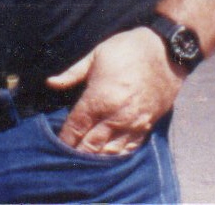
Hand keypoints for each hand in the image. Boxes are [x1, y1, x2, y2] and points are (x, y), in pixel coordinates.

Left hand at [45, 27, 183, 155]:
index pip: (77, 126)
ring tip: (83, 164)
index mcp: (99, 98)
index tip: (56, 145)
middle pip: (91, 145)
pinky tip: (108, 158)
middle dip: (77, 153)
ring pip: (110, 152)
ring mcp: (132, 124)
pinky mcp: (146, 127)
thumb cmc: (127, 50)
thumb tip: (50, 83)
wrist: (165, 53)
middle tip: (66, 159)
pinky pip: (129, 149)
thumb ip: (72, 73)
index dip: (66, 138)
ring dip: (96, 159)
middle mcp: (115, 116)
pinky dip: (117, 156)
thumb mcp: (95, 55)